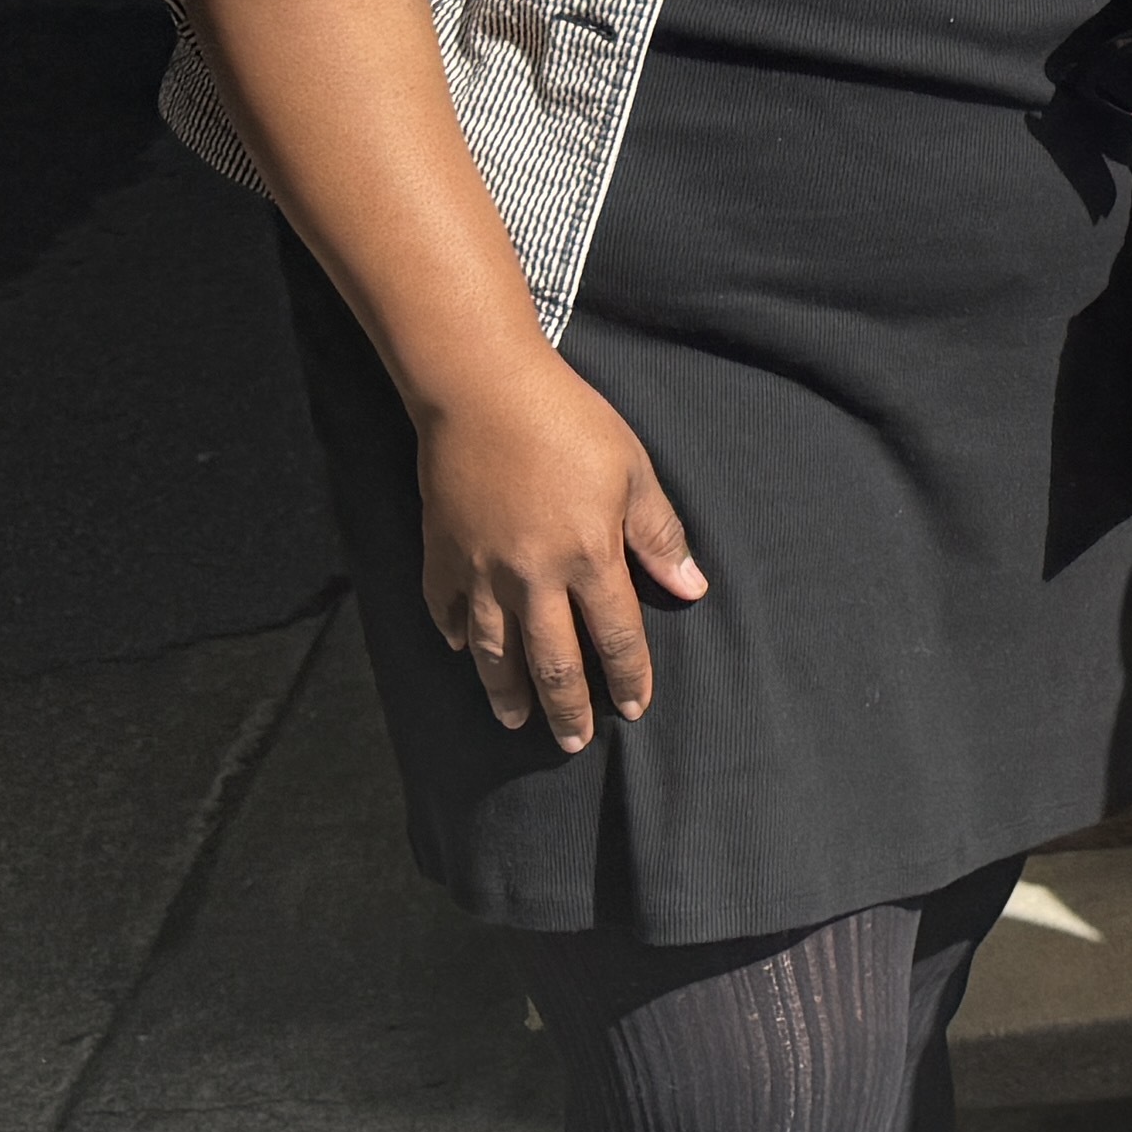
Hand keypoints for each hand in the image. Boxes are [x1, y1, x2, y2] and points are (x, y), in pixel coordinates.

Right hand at [409, 355, 704, 744]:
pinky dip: (455, 635)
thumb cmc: (569, 422)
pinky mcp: (440, 554)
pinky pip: (445, 610)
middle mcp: (533, 577)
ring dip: (506, 691)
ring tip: (515, 719)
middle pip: (552, 662)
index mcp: (588, 557)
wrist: (482, 389)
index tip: (633, 708)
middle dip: (566, 709)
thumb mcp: (632, 471)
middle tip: (573, 742)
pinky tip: (462, 651)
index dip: (627, 677)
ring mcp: (480, 571)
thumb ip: (659, 536)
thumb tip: (691, 588)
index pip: (615, 637)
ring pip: (494, 651)